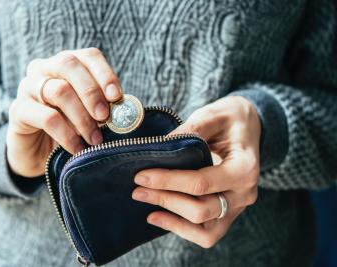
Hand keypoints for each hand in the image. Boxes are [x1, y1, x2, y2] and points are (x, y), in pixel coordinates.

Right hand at [7, 48, 121, 176]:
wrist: (38, 153)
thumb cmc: (70, 128)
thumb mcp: (89, 115)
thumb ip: (104, 107)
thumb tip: (125, 110)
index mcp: (67, 64)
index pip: (89, 56)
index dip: (105, 74)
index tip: (117, 97)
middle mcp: (44, 68)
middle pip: (69, 65)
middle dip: (92, 92)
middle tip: (104, 117)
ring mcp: (28, 86)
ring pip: (59, 90)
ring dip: (82, 117)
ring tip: (95, 139)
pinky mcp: (18, 110)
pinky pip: (46, 117)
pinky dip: (67, 135)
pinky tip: (77, 149)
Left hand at [132, 96, 260, 247]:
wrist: (248, 126)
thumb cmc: (231, 119)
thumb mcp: (213, 115)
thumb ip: (190, 130)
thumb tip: (159, 148)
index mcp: (244, 168)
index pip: (201, 183)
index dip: (168, 181)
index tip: (141, 176)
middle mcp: (244, 193)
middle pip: (201, 210)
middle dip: (165, 200)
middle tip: (138, 190)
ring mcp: (237, 207)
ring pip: (204, 231)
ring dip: (172, 219)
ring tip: (146, 206)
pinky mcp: (228, 213)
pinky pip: (206, 234)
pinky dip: (182, 228)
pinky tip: (158, 216)